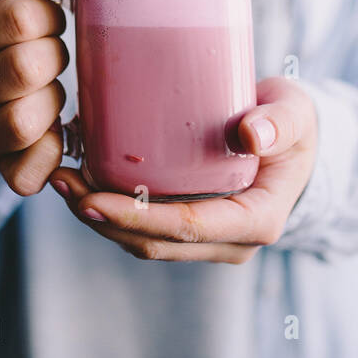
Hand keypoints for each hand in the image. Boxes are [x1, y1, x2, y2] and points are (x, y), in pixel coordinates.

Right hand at [0, 0, 71, 195]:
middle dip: (54, 56)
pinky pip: (28, 173)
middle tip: (52, 54)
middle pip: (25, 69)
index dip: (49, 16)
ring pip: (24, 122)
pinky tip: (55, 131)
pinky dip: (50, 153)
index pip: (17, 19)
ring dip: (53, 100)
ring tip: (49, 88)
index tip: (49, 21)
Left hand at [49, 76, 317, 262]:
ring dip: (99, 217)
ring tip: (62, 179)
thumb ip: (280, 122)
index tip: (91, 198)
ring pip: (143, 241)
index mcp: (256, 220)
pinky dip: (111, 208)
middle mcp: (230, 241)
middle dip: (103, 219)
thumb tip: (251, 134)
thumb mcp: (296, 115)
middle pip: (155, 242)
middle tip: (62, 180)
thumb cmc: (292, 124)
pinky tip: (83, 176)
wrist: (293, 140)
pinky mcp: (189, 228)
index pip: (188, 226)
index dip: (137, 217)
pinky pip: (144, 228)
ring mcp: (208, 241)